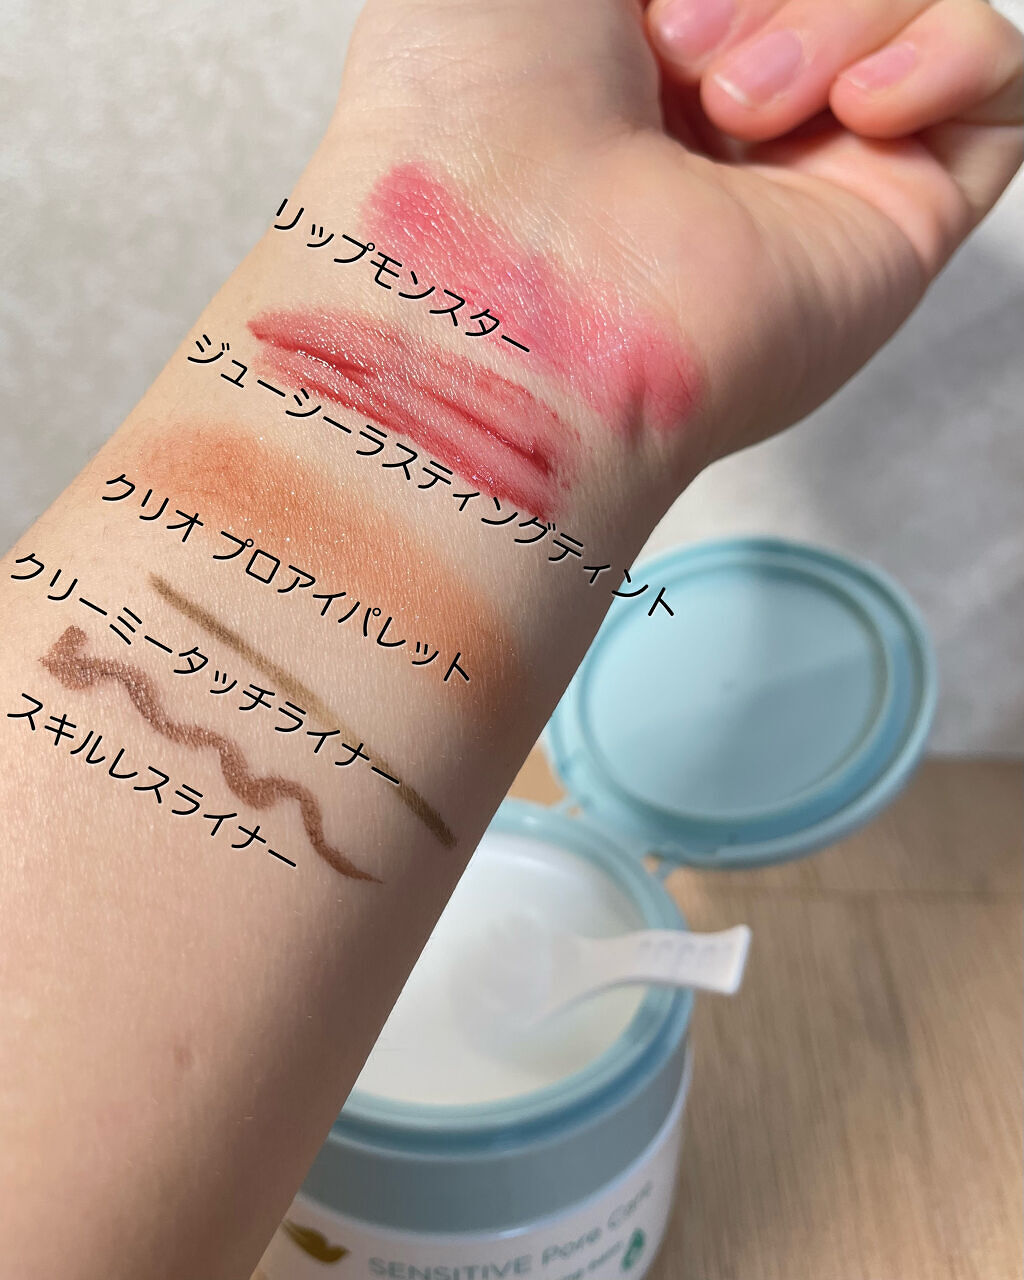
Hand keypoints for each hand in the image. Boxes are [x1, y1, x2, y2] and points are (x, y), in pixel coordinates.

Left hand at [323, 0, 1021, 508]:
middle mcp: (729, 116)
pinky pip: (998, 82)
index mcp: (635, 56)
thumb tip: (698, 8)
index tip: (643, 11)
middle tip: (672, 53)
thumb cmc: (468, 121)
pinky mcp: (896, 222)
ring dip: (835, 13)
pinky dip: (946, 52)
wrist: (500, 283)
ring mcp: (816, 170)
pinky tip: (853, 110)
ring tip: (733, 105)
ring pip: (911, 11)